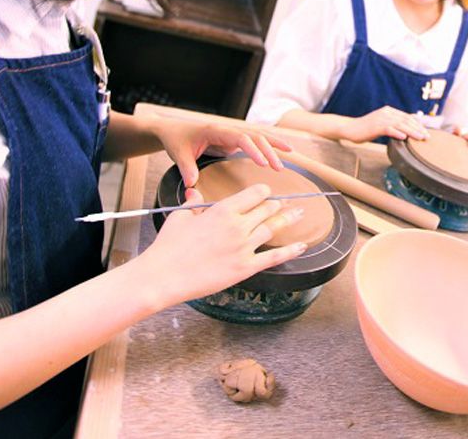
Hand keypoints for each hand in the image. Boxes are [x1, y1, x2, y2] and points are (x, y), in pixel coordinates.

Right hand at [138, 185, 306, 305]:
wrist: (164, 275)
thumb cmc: (169, 246)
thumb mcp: (180, 217)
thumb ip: (193, 203)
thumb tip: (195, 192)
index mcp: (223, 210)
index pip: (254, 194)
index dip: (263, 192)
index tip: (266, 193)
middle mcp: (238, 226)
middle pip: (267, 210)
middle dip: (277, 205)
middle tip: (287, 203)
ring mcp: (244, 247)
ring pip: (272, 229)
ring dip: (288, 220)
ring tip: (299, 214)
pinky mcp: (245, 268)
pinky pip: (274, 257)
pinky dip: (291, 250)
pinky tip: (303, 245)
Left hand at [152, 119, 291, 187]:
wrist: (172, 129)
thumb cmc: (176, 139)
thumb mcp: (179, 154)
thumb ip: (187, 168)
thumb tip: (192, 183)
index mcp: (215, 130)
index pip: (240, 138)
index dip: (253, 149)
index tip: (263, 163)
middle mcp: (227, 129)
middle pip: (254, 136)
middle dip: (269, 150)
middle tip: (279, 167)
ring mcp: (231, 133)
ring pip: (258, 135)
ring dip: (273, 144)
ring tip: (289, 155)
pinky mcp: (233, 138)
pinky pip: (254, 140)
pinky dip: (269, 144)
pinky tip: (281, 150)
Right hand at [336, 106, 428, 142]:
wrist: (349, 128)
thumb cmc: (365, 128)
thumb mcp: (381, 124)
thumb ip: (393, 124)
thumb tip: (406, 130)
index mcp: (389, 111)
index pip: (407, 117)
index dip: (418, 124)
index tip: (426, 132)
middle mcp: (386, 113)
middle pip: (406, 120)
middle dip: (418, 128)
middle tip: (427, 136)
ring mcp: (380, 119)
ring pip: (400, 124)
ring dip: (412, 131)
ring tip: (420, 137)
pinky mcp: (375, 126)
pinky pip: (388, 129)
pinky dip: (397, 133)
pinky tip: (404, 137)